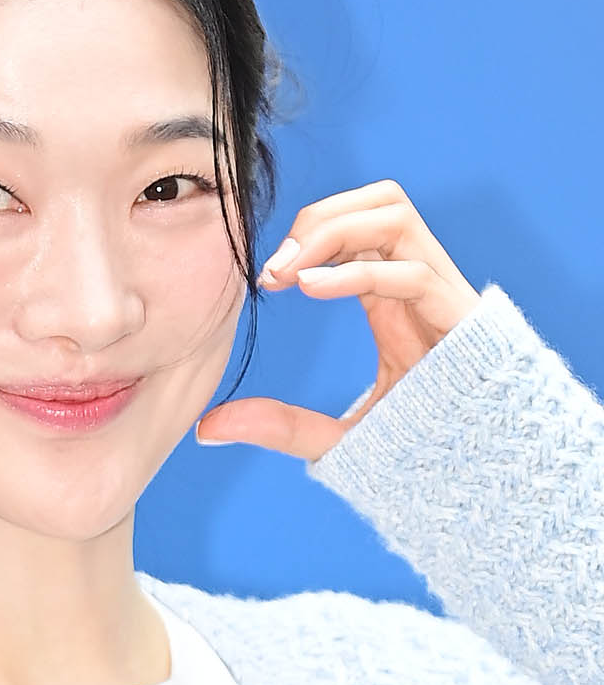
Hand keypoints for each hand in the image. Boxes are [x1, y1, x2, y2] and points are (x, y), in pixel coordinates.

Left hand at [194, 179, 481, 460]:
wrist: (478, 484)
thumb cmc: (420, 455)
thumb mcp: (335, 439)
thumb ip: (276, 426)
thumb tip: (206, 429)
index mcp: (393, 296)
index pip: (355, 224)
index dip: (306, 234)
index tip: (265, 279)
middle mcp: (418, 284)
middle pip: (379, 200)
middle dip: (320, 218)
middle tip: (274, 271)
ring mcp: (442, 297)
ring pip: (396, 214)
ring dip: (335, 230)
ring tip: (291, 275)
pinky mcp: (460, 320)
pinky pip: (412, 272)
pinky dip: (358, 272)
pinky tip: (311, 291)